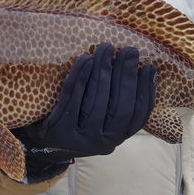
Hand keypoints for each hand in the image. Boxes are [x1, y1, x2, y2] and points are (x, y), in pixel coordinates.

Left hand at [15, 43, 155, 181]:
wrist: (44, 146)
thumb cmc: (80, 124)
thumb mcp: (103, 123)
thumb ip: (119, 105)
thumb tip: (142, 71)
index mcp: (117, 138)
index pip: (139, 114)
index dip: (146, 90)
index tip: (149, 67)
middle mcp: (103, 142)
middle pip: (120, 105)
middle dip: (126, 74)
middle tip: (129, 51)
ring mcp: (82, 137)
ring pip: (97, 99)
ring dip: (103, 69)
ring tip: (106, 48)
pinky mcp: (61, 128)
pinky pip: (73, 97)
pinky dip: (80, 76)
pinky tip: (86, 59)